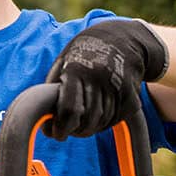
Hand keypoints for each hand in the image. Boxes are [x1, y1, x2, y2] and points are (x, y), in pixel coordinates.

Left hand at [44, 20, 167, 139]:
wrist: (121, 41)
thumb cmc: (84, 54)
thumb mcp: (63, 62)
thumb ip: (53, 88)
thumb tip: (44, 119)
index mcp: (76, 70)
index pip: (70, 110)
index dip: (61, 128)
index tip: (56, 134)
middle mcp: (98, 78)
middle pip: (87, 120)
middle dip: (75, 131)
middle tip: (68, 132)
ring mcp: (117, 88)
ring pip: (101, 123)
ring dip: (90, 128)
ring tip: (82, 123)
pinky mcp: (131, 96)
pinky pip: (115, 120)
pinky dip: (105, 123)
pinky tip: (98, 115)